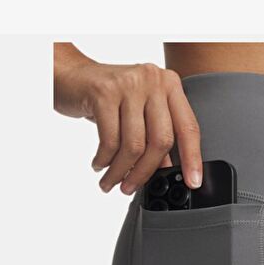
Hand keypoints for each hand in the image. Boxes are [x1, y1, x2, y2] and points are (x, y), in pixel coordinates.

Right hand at [54, 45, 201, 194]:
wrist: (71, 76)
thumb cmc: (110, 99)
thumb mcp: (140, 112)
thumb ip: (156, 135)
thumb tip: (167, 171)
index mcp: (170, 85)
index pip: (188, 128)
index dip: (192, 159)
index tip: (192, 182)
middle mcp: (153, 80)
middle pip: (161, 140)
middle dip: (145, 172)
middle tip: (131, 188)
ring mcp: (129, 84)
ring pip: (134, 144)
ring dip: (120, 171)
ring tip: (111, 181)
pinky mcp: (104, 92)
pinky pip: (110, 140)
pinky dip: (104, 160)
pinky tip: (99, 164)